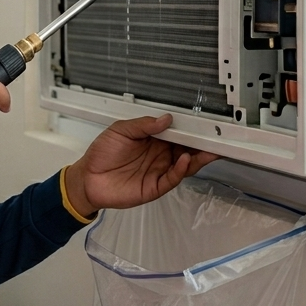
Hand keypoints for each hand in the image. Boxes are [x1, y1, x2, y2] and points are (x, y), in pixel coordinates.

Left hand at [64, 114, 216, 217]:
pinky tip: (184, 160)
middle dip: (203, 144)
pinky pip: (173, 178)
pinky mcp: (155, 186)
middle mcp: (160, 155)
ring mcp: (159, 171)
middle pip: (188, 149)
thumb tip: (166, 119)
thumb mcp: (121, 130)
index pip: (178, 134)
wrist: (88, 178)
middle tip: (217, 137)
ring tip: (209, 149)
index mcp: (154, 140)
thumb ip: (143, 125)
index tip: (205, 124)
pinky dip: (181, 170)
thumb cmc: (102, 153)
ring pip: (185, 164)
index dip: (192, 130)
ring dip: (198, 157)